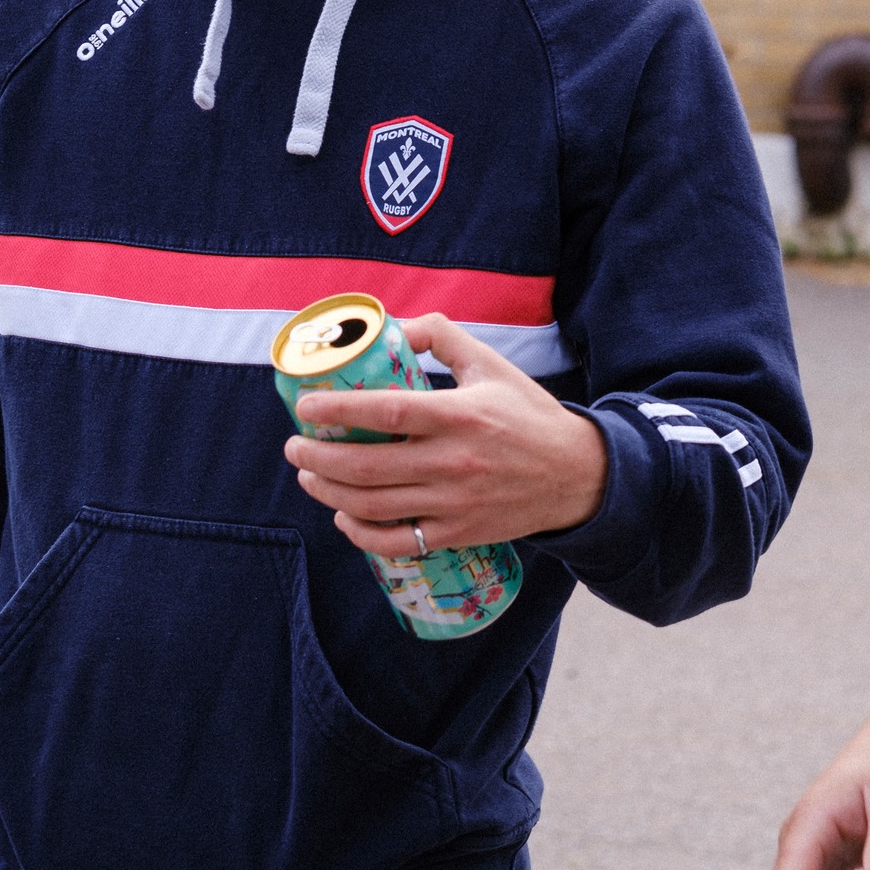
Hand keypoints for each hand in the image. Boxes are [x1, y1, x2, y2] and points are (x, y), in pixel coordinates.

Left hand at [283, 313, 606, 552]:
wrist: (575, 474)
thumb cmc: (527, 414)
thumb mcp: (491, 364)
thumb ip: (441, 336)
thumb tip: (394, 327)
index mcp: (460, 414)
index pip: (384, 413)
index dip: (337, 411)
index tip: (305, 407)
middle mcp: (453, 462)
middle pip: (366, 467)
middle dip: (317, 458)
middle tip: (294, 446)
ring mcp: (453, 503)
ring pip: (372, 505)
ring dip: (328, 493)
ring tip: (309, 475)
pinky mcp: (457, 533)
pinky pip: (396, 541)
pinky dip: (360, 534)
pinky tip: (343, 518)